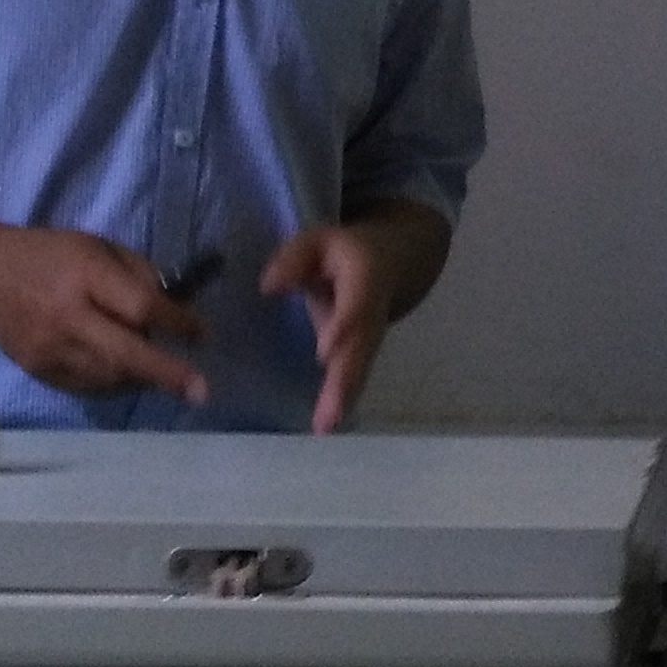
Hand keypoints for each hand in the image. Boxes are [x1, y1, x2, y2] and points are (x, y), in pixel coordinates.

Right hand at [0, 224, 208, 404]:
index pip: (139, 306)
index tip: (202, 335)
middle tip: (201, 391)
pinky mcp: (38, 372)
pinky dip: (115, 384)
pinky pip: (87, 387)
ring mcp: (49, 351)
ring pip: (108, 377)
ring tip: (164, 373)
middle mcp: (67, 318)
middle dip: (166, 373)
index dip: (176, 322)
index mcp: (86, 276)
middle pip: (124, 353)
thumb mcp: (100, 246)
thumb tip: (175, 308)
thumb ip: (139, 274)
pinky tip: (130, 375)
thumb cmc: (52, 254)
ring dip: (143, 378)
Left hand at [261, 220, 405, 435]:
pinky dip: (341, 401)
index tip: (325, 353)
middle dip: (345, 380)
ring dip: (343, 397)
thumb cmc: (347, 251)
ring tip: (325, 426)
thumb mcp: (321, 240)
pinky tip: (325, 424)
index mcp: (365, 278)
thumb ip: (295, 258)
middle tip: (330, 414)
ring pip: (359, 368)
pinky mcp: (361, 354)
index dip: (344, 326)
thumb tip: (269, 286)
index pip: (356, 304)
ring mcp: (370, 337)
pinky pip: (353, 377)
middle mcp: (372, 313)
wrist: (397, 260)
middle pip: (361, 347)